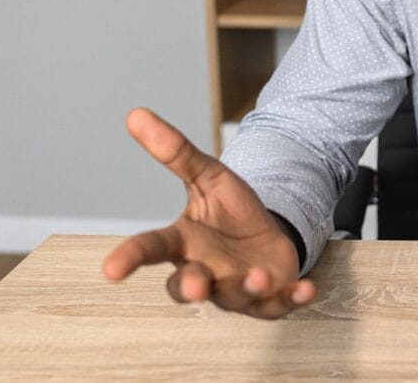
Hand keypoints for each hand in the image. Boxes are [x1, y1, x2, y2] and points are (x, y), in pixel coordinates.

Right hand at [102, 107, 316, 318]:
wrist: (268, 234)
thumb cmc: (230, 212)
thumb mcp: (209, 176)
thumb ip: (177, 152)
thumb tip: (136, 114)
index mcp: (183, 243)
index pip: (151, 249)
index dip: (130, 258)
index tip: (111, 269)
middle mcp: (204, 272)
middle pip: (187, 286)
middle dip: (192, 288)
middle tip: (197, 286)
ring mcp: (235, 289)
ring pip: (234, 297)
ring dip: (246, 288)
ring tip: (259, 276)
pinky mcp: (269, 298)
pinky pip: (280, 305)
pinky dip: (293, 298)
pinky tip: (307, 289)